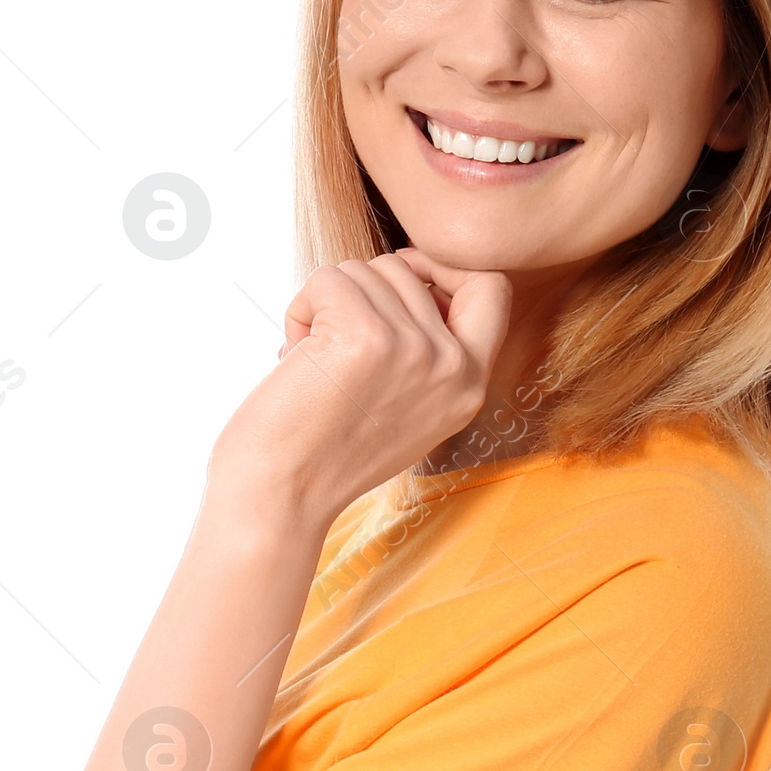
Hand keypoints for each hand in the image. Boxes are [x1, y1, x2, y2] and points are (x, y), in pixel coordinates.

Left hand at [213, 247, 510, 525]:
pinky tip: (294, 354)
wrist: (280, 499)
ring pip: (364, 270)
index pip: (490, 286)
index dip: (440, 271)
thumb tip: (411, 274)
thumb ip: (426, 352)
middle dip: (358, 294)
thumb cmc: (325, 454)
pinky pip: (328, 279)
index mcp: (470, 386)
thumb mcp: (407, 408)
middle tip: (331, 346)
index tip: (395, 288)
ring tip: (312, 359)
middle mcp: (453, 367)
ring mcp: (413, 349)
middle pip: (407, 271)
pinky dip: (300, 308)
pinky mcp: (364, 336)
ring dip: (324, 304)